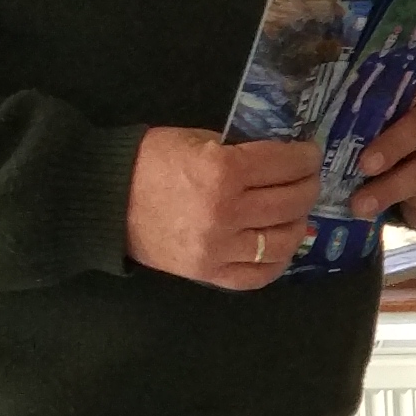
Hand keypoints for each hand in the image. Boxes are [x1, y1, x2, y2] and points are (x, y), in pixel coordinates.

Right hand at [125, 128, 322, 290]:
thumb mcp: (197, 139)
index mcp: (221, 172)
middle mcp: (226, 213)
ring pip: (282, 241)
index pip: (284, 165)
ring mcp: (219, 248)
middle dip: (307, 186)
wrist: (106, 200)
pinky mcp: (208, 273)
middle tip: (308, 179)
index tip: (310, 154)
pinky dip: (277, 261)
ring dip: (298, 223)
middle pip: (290, 202)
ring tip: (296, 212)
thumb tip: (280, 157)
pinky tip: (280, 245)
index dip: (305, 157)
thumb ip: (240, 150)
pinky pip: (257, 275)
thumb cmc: (148, 162)